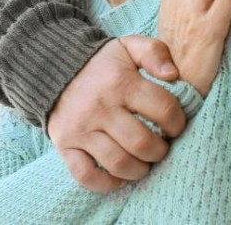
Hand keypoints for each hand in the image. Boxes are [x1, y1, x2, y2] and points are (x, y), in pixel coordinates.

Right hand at [47, 36, 185, 192]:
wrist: (52, 68)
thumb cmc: (101, 64)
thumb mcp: (128, 47)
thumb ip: (155, 52)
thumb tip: (173, 75)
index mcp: (120, 82)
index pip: (164, 109)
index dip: (177, 122)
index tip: (174, 126)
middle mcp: (100, 107)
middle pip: (143, 143)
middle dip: (160, 151)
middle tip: (160, 147)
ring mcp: (81, 129)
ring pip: (119, 164)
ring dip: (139, 169)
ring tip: (143, 162)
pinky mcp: (65, 145)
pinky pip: (87, 175)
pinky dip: (107, 183)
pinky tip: (119, 175)